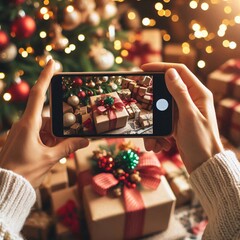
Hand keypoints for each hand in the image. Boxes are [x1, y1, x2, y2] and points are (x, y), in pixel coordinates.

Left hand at [0, 60, 88, 187]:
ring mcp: (23, 131)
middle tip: (68, 139)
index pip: (39, 94)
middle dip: (60, 128)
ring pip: (46, 128)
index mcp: (29, 124)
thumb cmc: (24, 172)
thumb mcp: (49, 158)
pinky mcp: (23, 139)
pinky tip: (53, 152)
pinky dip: (49, 141)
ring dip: (55, 138)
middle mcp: (25, 124)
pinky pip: (40, 135)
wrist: (5, 186)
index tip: (52, 61)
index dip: (46, 76)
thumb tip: (86, 140)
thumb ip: (68, 147)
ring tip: (58, 152)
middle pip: (49, 118)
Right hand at [142, 62, 223, 172]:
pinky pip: (164, 117)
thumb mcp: (188, 115)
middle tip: (142, 97)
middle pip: (169, 87)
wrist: (203, 162)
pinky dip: (158, 126)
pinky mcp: (179, 120)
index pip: (179, 71)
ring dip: (155, 116)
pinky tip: (158, 141)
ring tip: (153, 136)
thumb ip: (179, 93)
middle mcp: (192, 99)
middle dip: (154, 95)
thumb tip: (170, 72)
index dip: (161, 67)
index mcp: (199, 93)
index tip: (145, 68)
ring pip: (163, 105)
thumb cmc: (200, 140)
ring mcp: (184, 110)